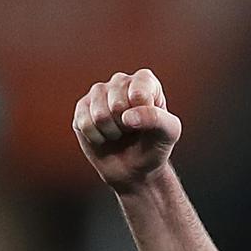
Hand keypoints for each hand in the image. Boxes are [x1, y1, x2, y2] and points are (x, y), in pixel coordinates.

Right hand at [72, 69, 181, 192]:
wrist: (135, 169)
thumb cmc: (154, 146)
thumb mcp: (169, 132)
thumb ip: (156, 118)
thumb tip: (126, 116)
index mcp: (145, 81)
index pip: (139, 94)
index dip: (143, 115)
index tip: (149, 123)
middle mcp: (120, 81)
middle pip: (117, 104)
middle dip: (126, 126)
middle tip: (132, 130)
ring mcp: (99, 92)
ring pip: (99, 114)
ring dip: (112, 132)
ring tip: (120, 133)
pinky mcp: (82, 107)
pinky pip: (84, 123)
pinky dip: (97, 137)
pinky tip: (104, 136)